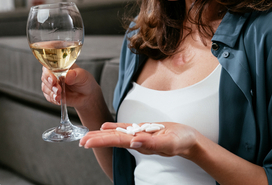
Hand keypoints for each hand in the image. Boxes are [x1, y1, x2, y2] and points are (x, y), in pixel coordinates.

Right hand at [41, 64, 98, 108]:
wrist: (87, 95)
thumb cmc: (85, 82)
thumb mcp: (83, 76)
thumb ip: (76, 75)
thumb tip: (67, 76)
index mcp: (61, 66)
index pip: (49, 65)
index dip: (49, 72)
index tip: (53, 79)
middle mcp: (55, 74)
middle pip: (45, 77)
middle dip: (50, 84)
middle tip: (58, 89)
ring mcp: (53, 84)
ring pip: (45, 87)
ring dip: (51, 92)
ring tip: (59, 96)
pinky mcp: (52, 94)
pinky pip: (48, 96)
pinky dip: (52, 99)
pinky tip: (59, 100)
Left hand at [79, 122, 199, 157]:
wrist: (190, 140)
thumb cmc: (182, 141)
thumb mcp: (169, 142)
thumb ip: (152, 143)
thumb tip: (134, 142)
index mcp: (141, 144)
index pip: (117, 142)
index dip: (101, 141)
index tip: (87, 142)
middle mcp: (137, 141)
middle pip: (113, 139)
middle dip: (96, 139)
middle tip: (81, 141)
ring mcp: (140, 135)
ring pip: (117, 134)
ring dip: (102, 134)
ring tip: (87, 135)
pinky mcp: (144, 129)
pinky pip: (126, 128)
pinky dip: (115, 127)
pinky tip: (105, 126)